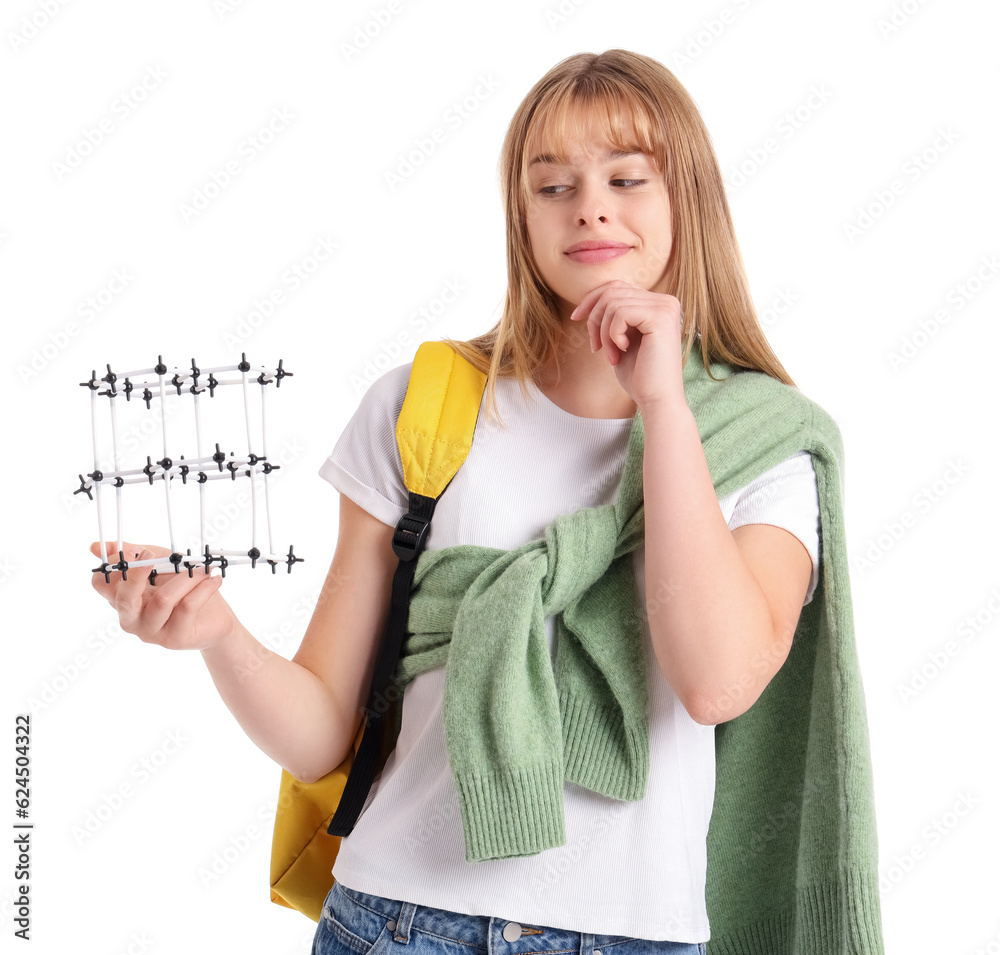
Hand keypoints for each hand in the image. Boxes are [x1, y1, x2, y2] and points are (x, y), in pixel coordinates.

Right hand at [89, 541, 234, 650]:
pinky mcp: (173, 639)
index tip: (132, 551)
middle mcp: (131, 617)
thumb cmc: (185, 587)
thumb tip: (96, 546)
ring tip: (204, 569)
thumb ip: (135, 553)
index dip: (112, 567)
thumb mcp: (161, 563)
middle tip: (152, 554)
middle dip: (138, 574)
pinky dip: (203, 589)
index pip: (101, 585)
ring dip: (186, 579)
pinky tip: (214, 580)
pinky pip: (187, 608)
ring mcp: (150, 631)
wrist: (215, 618)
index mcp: (123, 597)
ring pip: (163, 600)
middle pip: (124, 598)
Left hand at [570, 279, 685, 409]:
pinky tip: (622, 351)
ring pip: (613, 302)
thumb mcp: (621, 339)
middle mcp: (666, 301)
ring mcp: (665, 307)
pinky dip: (612, 334)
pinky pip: (620, 313)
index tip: (576, 317)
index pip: (617, 286)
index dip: (591, 299)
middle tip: (596, 347)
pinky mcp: (661, 317)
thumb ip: (614, 316)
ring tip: (611, 354)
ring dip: (603, 332)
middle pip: (612, 291)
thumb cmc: (638, 375)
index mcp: (658, 304)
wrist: (656, 400)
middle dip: (595, 319)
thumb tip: (590, 298)